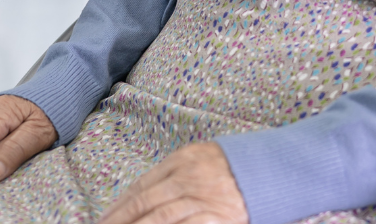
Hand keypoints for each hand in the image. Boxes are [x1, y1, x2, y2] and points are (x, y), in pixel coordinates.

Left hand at [99, 142, 247, 223]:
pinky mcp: (216, 218)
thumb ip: (175, 172)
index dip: (119, 205)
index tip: (104, 219)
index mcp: (182, 159)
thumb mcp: (201, 157)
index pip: (141, 185)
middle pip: (144, 202)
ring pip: (160, 218)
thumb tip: (142, 194)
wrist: (271, 169)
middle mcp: (188, 177)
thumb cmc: (234, 166)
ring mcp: (202, 198)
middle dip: (120, 221)